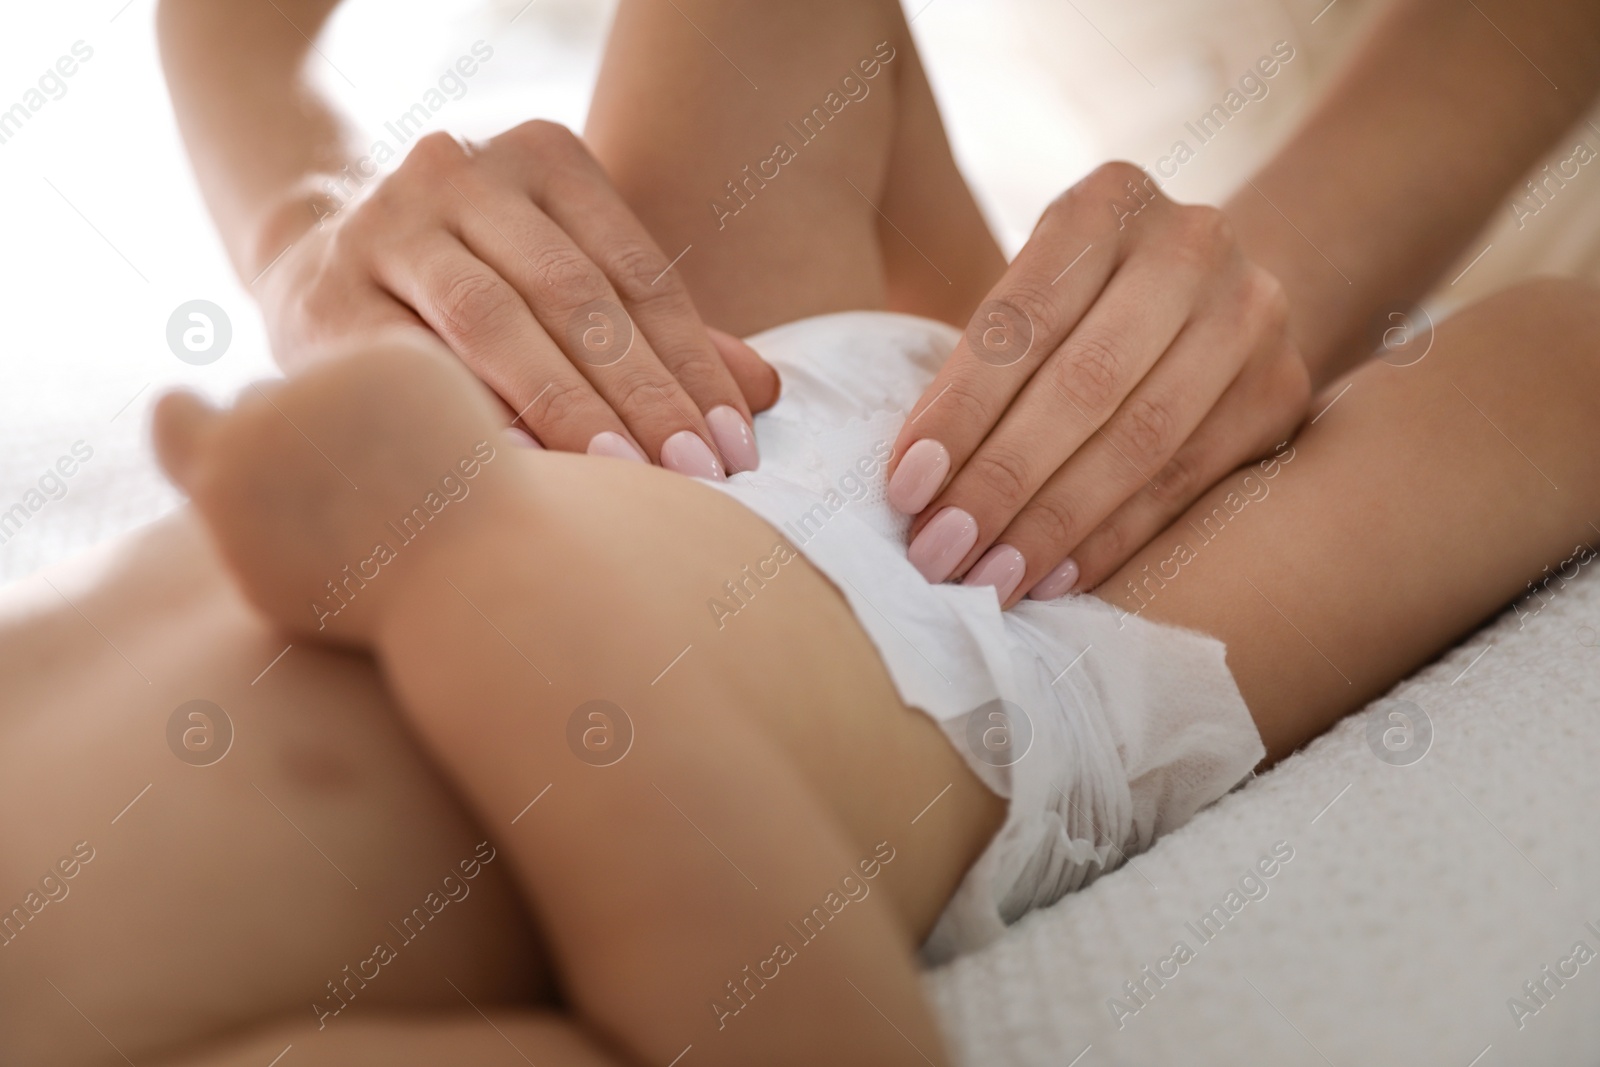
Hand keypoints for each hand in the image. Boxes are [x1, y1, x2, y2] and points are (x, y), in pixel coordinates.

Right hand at [252, 120, 777, 476]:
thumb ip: (659, 336)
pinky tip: (523, 474)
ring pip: (493, 321)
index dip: (693, 364)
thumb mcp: (569, 289)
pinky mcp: (325, 294)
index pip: (638, 274)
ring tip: (626, 479)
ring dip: (567, 407)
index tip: (733, 448)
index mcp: (543, 159)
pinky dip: (471, 419)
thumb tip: (764, 391)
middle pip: (574, 294)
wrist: (317, 272)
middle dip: (644, 393)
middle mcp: (461, 172)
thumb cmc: (478, 293)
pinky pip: (410, 366)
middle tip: (694, 476)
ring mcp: (385, 226)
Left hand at [888, 161, 1309, 604]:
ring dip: (1053, 524)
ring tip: (988, 580)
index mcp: (1108, 201)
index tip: (905, 488)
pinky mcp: (1281, 390)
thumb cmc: (1079, 305)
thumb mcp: (1030, 294)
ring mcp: (1251, 315)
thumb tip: (913, 483)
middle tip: (939, 552)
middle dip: (1001, 481)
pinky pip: (1186, 483)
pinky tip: (1054, 578)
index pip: (1023, 319)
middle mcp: (1192, 245)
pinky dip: (1112, 539)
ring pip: (1142, 441)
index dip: (962, 411)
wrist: (1211, 291)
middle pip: (1086, 384)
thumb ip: (979, 364)